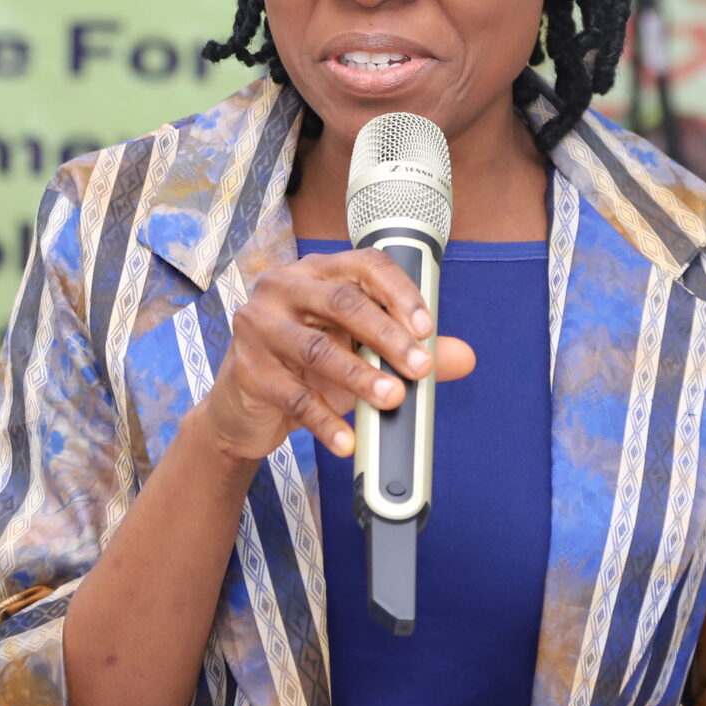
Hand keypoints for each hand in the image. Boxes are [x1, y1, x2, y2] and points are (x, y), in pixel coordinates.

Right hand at [201, 249, 478, 465]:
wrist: (243, 408)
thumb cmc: (306, 369)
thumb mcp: (358, 352)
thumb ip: (408, 350)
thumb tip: (462, 357)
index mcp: (317, 272)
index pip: (364, 265)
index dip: (400, 294)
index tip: (427, 328)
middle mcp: (283, 288)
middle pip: (342, 303)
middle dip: (388, 337)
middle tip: (420, 368)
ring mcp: (259, 327)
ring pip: (317, 349)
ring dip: (360, 378)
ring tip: (392, 399)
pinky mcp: (247, 370)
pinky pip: (295, 397)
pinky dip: (326, 422)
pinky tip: (348, 440)